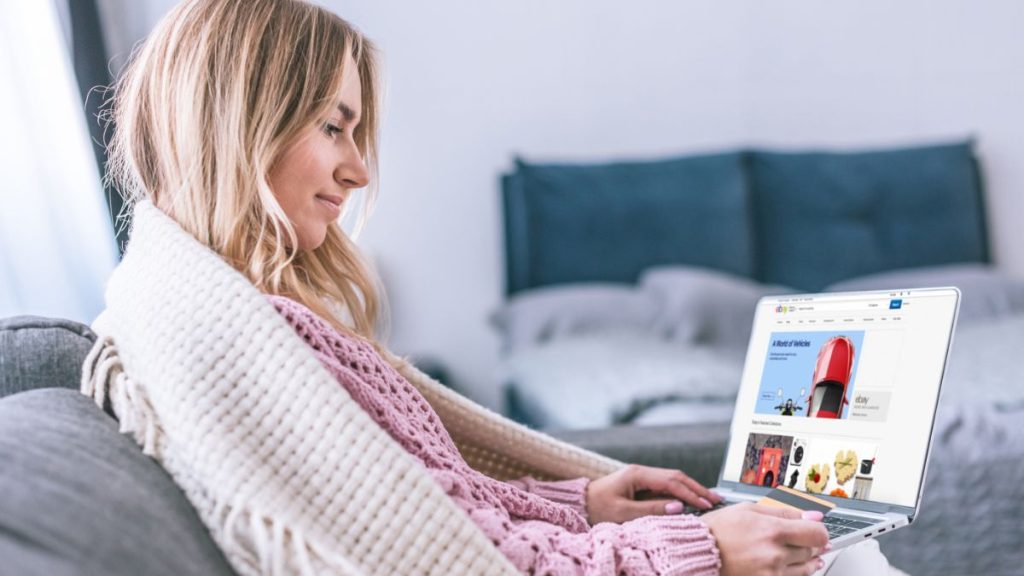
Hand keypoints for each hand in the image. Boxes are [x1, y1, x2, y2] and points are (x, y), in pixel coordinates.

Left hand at [585, 464, 723, 523]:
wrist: (580, 503)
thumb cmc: (597, 508)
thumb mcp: (622, 512)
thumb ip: (650, 509)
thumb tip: (678, 507)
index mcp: (637, 474)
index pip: (671, 482)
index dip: (691, 493)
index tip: (707, 505)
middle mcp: (641, 472)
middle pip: (676, 477)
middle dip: (697, 488)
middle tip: (717, 500)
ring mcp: (641, 477)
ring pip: (672, 480)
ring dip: (691, 489)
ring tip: (709, 499)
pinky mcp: (640, 484)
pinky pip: (665, 487)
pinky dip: (680, 492)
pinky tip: (691, 500)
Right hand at [702, 503, 828, 575]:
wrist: (698, 553)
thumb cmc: (719, 530)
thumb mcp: (748, 510)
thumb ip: (784, 512)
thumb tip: (812, 516)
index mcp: (771, 531)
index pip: (816, 534)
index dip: (821, 532)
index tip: (816, 531)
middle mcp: (774, 554)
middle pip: (812, 551)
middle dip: (810, 544)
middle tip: (802, 539)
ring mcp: (771, 573)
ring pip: (806, 569)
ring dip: (807, 560)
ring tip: (795, 553)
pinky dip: (795, 572)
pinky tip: (788, 566)